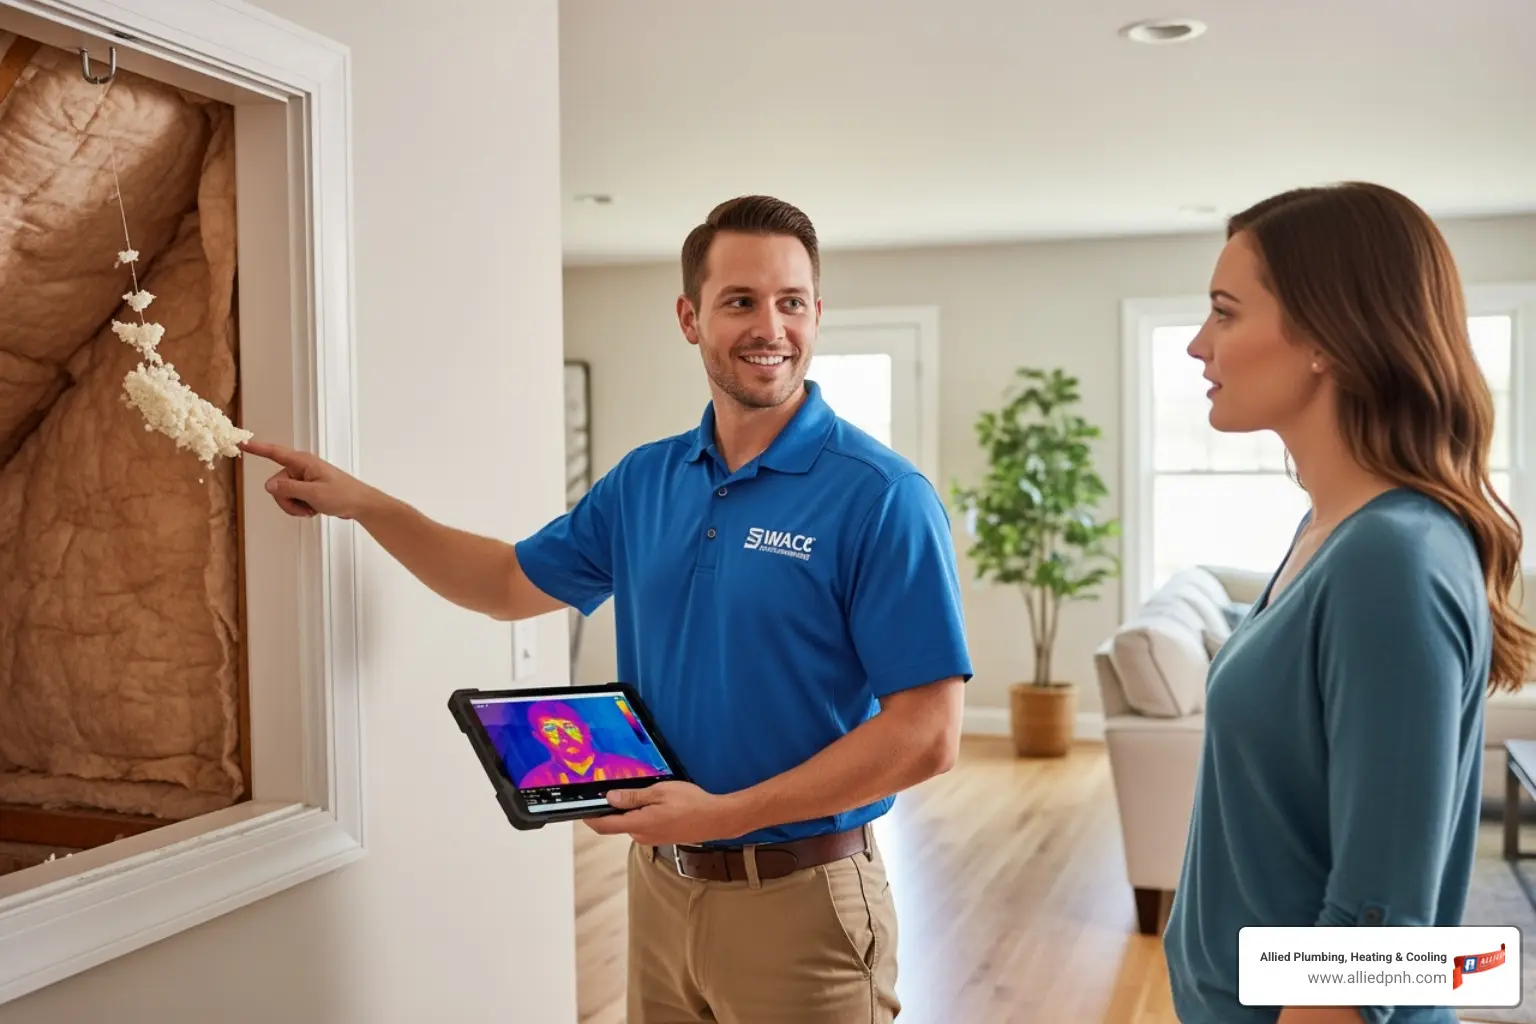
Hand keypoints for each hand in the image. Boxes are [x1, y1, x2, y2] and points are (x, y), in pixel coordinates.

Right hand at [240, 439, 377, 519]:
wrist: (360, 504)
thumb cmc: (342, 495)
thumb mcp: (313, 494)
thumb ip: (289, 489)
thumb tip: (268, 485)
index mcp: (303, 462)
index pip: (275, 453)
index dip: (257, 448)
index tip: (242, 443)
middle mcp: (301, 467)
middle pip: (277, 484)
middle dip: (286, 500)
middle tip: (304, 508)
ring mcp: (304, 478)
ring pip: (283, 494)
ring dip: (294, 506)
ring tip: (311, 509)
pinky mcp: (307, 488)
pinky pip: (292, 499)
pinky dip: (299, 507)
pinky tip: (313, 509)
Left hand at [584, 782, 744, 846]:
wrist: (716, 819)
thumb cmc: (691, 803)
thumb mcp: (660, 792)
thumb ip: (633, 797)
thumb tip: (610, 798)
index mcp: (639, 824)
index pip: (605, 825)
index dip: (590, 818)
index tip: (580, 809)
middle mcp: (642, 835)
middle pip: (617, 823)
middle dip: (613, 808)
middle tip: (614, 788)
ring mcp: (651, 838)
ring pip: (631, 823)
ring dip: (630, 810)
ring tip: (642, 791)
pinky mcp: (660, 837)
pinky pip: (643, 825)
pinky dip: (641, 814)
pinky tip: (655, 802)